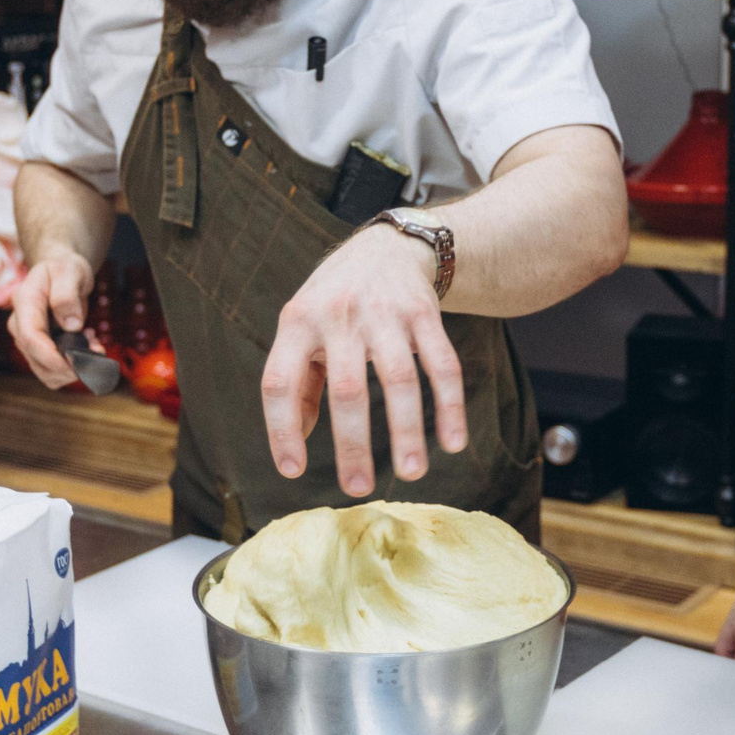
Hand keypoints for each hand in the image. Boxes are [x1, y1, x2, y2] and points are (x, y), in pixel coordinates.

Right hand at [6, 246, 97, 389]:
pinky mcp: (40, 350)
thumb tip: (72, 325)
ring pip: (45, 372)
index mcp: (25, 302)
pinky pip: (54, 371)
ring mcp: (28, 340)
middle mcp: (20, 325)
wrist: (61, 274)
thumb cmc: (64, 270)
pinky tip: (87, 348)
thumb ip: (68, 295)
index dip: (51, 355)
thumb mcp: (70, 271)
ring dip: (74, 368)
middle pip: (36, 360)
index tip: (76, 361)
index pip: (30, 337)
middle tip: (97, 351)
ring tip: (93, 345)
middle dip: (68, 365)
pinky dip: (74, 368)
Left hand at [261, 223, 466, 496]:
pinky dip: (450, 406)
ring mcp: (385, 313)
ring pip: (399, 380)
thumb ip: (297, 383)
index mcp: (297, 322)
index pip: (280, 382)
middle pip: (347, 389)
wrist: (385, 246)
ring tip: (412, 474)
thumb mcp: (301, 328)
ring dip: (406, 431)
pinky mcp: (424, 313)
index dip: (282, 429)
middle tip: (358, 488)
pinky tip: (454, 442)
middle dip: (353, 444)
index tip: (292, 471)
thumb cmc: (333, 302)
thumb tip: (296, 445)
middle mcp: (339, 316)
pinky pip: (442, 364)